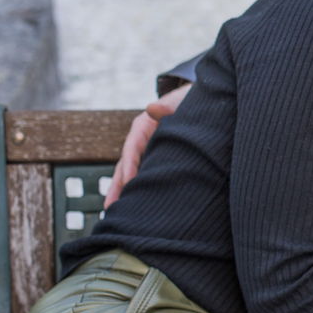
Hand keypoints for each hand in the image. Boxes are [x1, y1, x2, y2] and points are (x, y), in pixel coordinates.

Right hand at [104, 83, 191, 206]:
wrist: (201, 102)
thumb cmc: (187, 101)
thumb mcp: (178, 101)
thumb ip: (167, 106)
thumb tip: (152, 108)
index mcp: (143, 127)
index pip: (132, 148)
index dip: (129, 166)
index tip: (128, 182)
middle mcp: (141, 140)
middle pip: (127, 165)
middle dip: (119, 186)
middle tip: (110, 207)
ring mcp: (148, 150)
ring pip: (134, 173)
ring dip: (127, 191)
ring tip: (118, 212)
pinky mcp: (158, 158)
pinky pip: (148, 174)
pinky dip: (143, 187)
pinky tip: (140, 203)